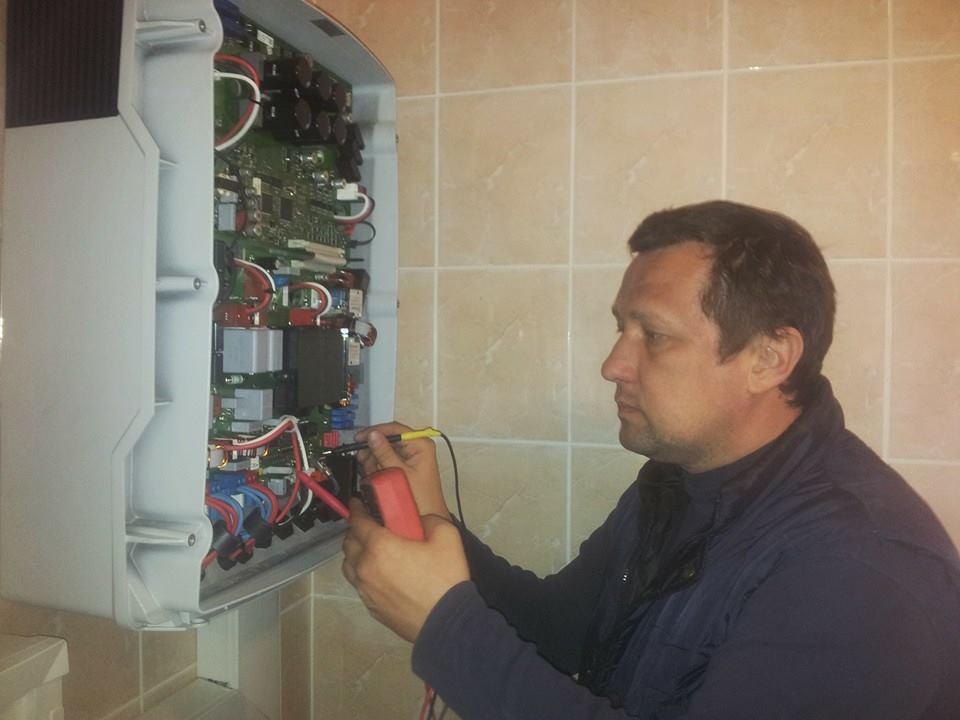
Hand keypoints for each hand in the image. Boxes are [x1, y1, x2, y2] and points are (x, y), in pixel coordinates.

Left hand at [341, 498, 468, 641]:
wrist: (446, 623)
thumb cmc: (445, 578)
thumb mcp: (447, 536)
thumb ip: (427, 520)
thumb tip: (417, 521)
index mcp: (380, 546)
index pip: (358, 521)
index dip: (357, 509)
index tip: (358, 502)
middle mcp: (365, 567)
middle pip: (348, 542)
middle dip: (356, 530)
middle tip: (370, 526)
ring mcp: (365, 590)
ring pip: (349, 565)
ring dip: (356, 553)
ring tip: (372, 551)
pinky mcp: (371, 607)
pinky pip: (359, 584)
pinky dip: (363, 574)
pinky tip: (380, 574)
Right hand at [354, 422, 450, 520]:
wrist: (426, 516)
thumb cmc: (422, 498)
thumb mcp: (399, 472)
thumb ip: (384, 453)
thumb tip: (373, 436)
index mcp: (421, 444)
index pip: (395, 428)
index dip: (376, 431)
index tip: (361, 437)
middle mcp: (416, 447)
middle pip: (387, 439)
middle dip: (374, 451)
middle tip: (365, 460)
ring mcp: (409, 456)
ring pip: (384, 450)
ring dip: (374, 460)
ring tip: (372, 472)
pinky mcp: (403, 465)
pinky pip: (385, 460)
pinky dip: (377, 466)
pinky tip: (375, 475)